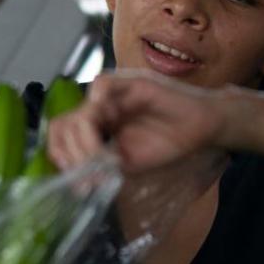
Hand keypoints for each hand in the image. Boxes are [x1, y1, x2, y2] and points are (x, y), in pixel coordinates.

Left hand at [47, 71, 228, 173]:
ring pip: (79, 113)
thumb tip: (79, 181)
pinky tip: (108, 123)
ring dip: (86, 142)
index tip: (78, 180)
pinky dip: (97, 104)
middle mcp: (98, 109)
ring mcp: (113, 96)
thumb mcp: (129, 163)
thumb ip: (103, 168)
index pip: (60, 135)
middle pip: (63, 126)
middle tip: (93, 174)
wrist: (202, 128)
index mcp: (95, 127)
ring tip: (104, 160)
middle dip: (75, 156)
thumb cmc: (168, 142)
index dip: (61, 156)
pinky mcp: (131, 82)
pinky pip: (102, 85)